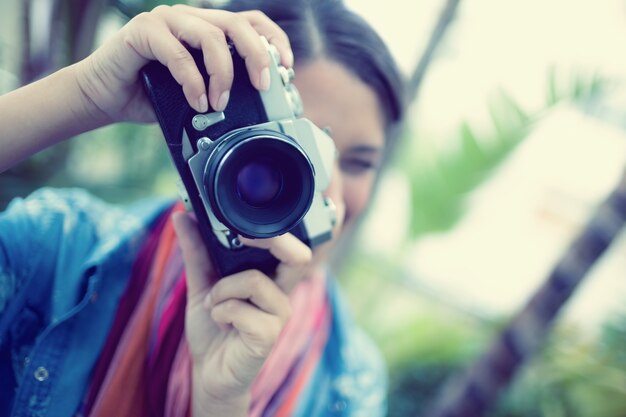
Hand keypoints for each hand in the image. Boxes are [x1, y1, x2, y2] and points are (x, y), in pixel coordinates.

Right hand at [75, 4, 293, 123]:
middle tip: (262, 86)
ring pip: (210, 36)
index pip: (249, 22)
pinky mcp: (143, 31)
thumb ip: (222, 90)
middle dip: (256, 55)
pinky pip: (178, 53)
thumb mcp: (197, 94)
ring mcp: (165, 21)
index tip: (285, 65)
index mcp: (206, 29)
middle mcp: (189, 19)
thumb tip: (256, 106)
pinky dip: (192, 81)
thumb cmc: (151, 95)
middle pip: (236, 24)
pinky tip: (196, 102)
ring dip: (222, 74)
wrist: (104, 97)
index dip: (272, 38)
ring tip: (218, 103)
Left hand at [172, 213, 313, 416]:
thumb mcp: (202, 283)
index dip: (280, 230)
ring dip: (221, 290)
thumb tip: (182, 216)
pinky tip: (221, 323)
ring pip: (253, 280)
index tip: (244, 224)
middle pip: (298, 255)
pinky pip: (240, 308)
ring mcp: (279, 314)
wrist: (209, 371)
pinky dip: (219, 311)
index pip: (292, 246)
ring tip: (214, 304)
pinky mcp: (268, 334)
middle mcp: (281, 292)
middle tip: (241, 240)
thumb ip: (196, 250)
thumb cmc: (214, 327)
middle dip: (271, 240)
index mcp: (272, 275)